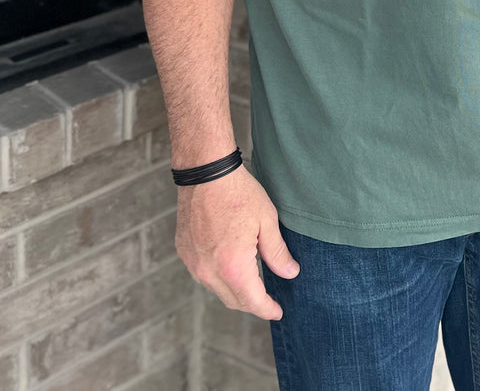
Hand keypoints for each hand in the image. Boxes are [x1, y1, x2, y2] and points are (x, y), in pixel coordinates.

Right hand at [175, 166, 298, 318]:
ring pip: (217, 289)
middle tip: (269, 299)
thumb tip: (290, 274)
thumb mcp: (267, 221)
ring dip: (235, 290)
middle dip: (252, 303)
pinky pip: (204, 275)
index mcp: (233, 267)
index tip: (278, 312)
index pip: (252, 301)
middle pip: (233, 300)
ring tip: (252, 281)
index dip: (267, 309)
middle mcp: (209, 272)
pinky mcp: (185, 252)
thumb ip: (277, 252)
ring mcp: (194, 263)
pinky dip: (219, 276)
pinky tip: (230, 264)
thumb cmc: (238, 193)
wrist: (205, 172)